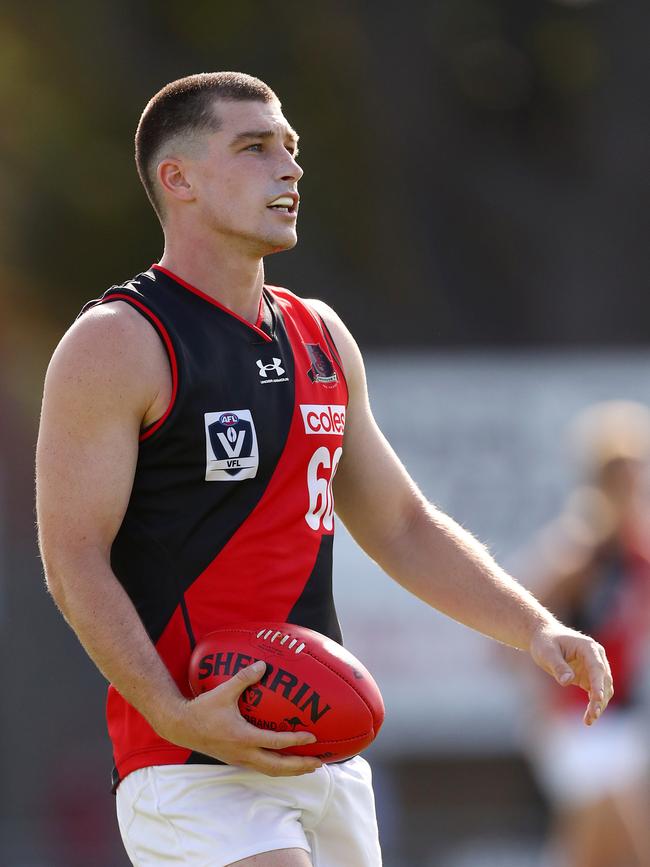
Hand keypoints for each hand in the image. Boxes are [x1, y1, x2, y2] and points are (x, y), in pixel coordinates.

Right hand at [159, 661, 321, 775]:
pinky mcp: (235, 759)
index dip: (295, 741)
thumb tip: (262, 665)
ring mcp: (239, 759)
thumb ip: (244, 677)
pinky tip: (284, 761)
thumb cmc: (202, 709)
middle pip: (277, 767)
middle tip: (319, 763)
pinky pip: (261, 768)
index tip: (312, 737)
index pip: (275, 743)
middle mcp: (243, 753)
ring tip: (308, 767)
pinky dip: (276, 767)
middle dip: (299, 767)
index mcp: (242, 738)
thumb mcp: (223, 691)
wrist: (181, 727)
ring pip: (269, 771)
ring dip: (290, 771)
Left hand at [529, 623, 613, 724]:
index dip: (598, 683)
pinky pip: (596, 693)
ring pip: (603, 689)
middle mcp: (596, 657)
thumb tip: (567, 681)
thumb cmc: (545, 642)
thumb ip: (558, 666)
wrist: (543, 637)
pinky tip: (588, 718)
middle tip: (592, 716)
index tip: (598, 698)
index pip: (597, 668)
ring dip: (598, 705)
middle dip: (599, 699)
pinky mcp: (589, 677)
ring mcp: (594, 668)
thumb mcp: (547, 652)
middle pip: (604, 681)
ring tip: (589, 720)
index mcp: (588, 648)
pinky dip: (594, 705)